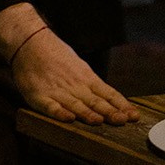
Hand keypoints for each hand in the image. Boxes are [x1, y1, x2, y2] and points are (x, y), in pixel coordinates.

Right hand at [12, 27, 139, 124]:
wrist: (30, 42)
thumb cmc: (56, 55)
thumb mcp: (79, 66)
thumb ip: (91, 84)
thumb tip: (110, 98)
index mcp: (86, 78)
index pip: (108, 93)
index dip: (121, 105)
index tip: (134, 115)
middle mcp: (75, 85)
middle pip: (95, 101)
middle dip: (110, 112)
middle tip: (123, 121)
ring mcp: (57, 91)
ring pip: (75, 105)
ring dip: (87, 114)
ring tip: (99, 121)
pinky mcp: (39, 96)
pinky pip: (50, 106)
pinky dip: (59, 113)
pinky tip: (68, 119)